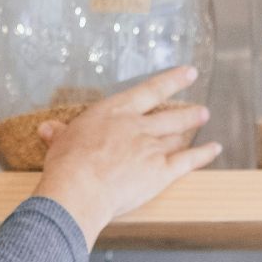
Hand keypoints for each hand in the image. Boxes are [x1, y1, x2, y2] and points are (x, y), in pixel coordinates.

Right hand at [29, 66, 219, 247]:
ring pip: (178, 134)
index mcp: (115, 113)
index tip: (188, 73)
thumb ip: (59, 134)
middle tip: (200, 107)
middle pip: (169, 114)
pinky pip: (188, 160)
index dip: (171, 81)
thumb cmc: (67, 164)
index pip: (149, 92)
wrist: (80, 188)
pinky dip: (203, 154)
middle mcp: (138, 126)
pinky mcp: (161, 172)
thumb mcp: (59, 142)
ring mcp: (152, 148)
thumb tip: (48, 129)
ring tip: (203, 119)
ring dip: (192, 126)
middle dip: (186, 110)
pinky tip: (214, 149)